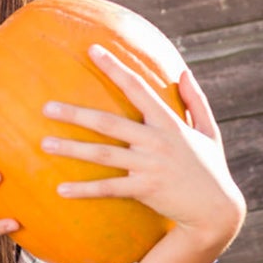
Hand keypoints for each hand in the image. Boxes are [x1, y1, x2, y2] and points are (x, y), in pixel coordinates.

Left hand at [40, 44, 245, 250]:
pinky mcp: (145, 190)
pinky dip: (85, 189)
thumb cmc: (210, 168)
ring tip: (44, 144)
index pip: (137, 88)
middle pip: (108, 123)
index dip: (115, 68)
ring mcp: (149, 167)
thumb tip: (183, 71)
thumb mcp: (209, 132)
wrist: (217, 212)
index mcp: (169, 123)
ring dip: (72, 149)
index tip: (92, 50)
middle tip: (46, 108)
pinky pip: (109, 189)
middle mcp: (157, 142)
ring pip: (103, 155)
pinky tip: (61, 189)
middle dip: (76, 114)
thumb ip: (196, 101)